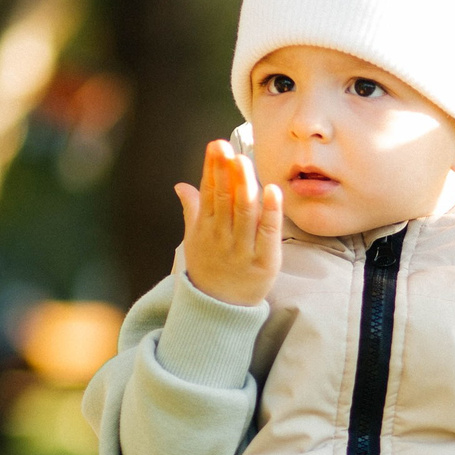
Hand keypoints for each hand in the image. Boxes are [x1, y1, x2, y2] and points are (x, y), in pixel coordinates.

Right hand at [178, 139, 283, 307]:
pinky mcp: (264, 263)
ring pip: (244, 214)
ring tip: (246, 163)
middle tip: (230, 150)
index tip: (216, 145)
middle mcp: (221, 237)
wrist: (218, 309)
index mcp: (205, 228)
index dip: (212, 168)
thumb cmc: (209, 268)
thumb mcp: (195, 239)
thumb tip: (181, 184)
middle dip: (227, 173)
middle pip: (225, 200)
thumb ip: (193, 209)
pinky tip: (272, 190)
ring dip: (246, 186)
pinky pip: (267, 235)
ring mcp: (242, 250)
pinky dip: (271, 213)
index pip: (209, 192)